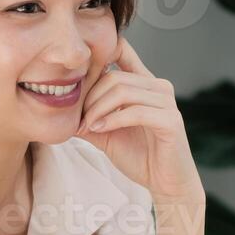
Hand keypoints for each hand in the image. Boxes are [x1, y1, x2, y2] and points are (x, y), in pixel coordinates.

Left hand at [76, 37, 203, 204]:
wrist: (166, 183)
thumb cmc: (140, 156)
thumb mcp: (107, 133)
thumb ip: (90, 116)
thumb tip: (63, 106)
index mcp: (145, 84)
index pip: (123, 51)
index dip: (99, 54)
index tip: (77, 77)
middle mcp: (159, 87)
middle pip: (115, 76)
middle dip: (90, 97)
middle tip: (79, 118)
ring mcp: (167, 102)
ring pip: (123, 91)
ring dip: (98, 109)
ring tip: (87, 126)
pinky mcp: (170, 120)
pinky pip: (135, 112)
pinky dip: (113, 120)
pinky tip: (101, 130)